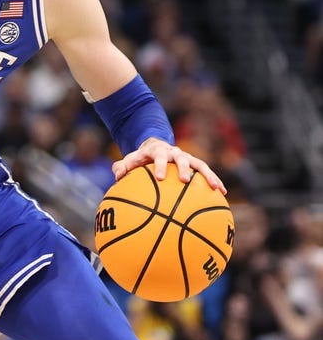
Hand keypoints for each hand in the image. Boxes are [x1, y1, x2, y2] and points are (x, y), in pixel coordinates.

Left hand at [111, 137, 225, 192]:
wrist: (155, 146)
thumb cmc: (140, 158)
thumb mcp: (130, 160)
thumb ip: (122, 167)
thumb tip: (117, 176)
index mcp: (158, 151)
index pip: (159, 157)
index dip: (160, 166)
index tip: (160, 177)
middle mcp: (175, 153)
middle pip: (182, 158)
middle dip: (184, 169)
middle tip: (184, 181)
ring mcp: (187, 158)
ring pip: (200, 165)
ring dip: (209, 176)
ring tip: (217, 188)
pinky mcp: (196, 164)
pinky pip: (207, 173)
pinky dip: (215, 181)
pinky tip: (223, 194)